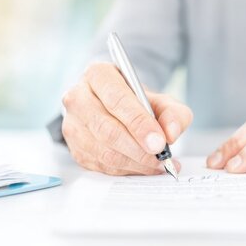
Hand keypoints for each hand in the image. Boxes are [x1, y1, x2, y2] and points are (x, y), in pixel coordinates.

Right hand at [61, 62, 192, 174]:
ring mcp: (72, 124)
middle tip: (161, 157)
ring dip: (135, 162)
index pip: (117, 100)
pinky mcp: (74, 148)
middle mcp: (78, 97)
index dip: (139, 123)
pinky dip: (127, 170)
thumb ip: (173, 113)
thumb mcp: (161, 100)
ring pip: (103, 151)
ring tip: (159, 164)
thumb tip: (171, 133)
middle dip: (138, 148)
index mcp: (98, 75)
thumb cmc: (137, 102)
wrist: (117, 110)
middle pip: (107, 129)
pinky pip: (101, 165)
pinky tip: (144, 167)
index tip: (159, 141)